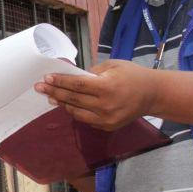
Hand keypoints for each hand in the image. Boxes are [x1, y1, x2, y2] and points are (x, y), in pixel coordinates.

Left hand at [35, 60, 158, 130]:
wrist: (153, 94)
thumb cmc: (132, 75)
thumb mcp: (113, 65)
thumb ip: (92, 71)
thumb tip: (71, 75)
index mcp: (107, 87)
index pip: (77, 84)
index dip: (60, 81)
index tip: (46, 78)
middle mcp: (105, 105)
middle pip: (73, 99)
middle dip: (54, 92)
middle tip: (39, 87)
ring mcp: (106, 119)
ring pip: (76, 112)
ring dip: (62, 103)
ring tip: (51, 96)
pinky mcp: (108, 126)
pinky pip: (86, 119)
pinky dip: (75, 111)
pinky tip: (67, 104)